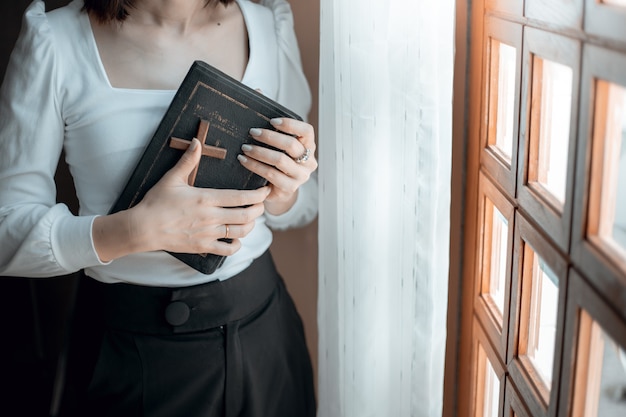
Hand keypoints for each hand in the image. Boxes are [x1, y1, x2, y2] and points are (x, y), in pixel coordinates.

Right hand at [93, 138, 269, 261]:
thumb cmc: (157, 202)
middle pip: (246, 215)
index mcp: (206, 198)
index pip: (240, 197)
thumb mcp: (172, 178)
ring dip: (251, 225)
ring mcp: (208, 234)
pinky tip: (237, 239)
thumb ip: (188, 160)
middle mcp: (211, 217)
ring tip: (252, 219)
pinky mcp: (203, 247)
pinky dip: (237, 245)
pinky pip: (227, 250)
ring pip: (240, 232)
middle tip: (261, 204)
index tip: (265, 191)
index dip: (257, 195)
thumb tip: (196, 141)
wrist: (143, 228)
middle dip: (258, 209)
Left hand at [238, 118, 317, 215]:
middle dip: (269, 137)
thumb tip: (258, 106)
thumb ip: (276, 132)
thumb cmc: (277, 162)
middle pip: (291, 145)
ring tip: (245, 148)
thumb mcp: (282, 147)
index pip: (307, 131)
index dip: (290, 124)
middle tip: (253, 132)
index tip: (272, 121)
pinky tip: (244, 160)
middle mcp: (309, 162)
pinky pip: (271, 174)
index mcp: (309, 147)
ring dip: (259, 152)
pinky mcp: (289, 188)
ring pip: (280, 160)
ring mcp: (300, 177)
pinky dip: (255, 166)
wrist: (278, 190)